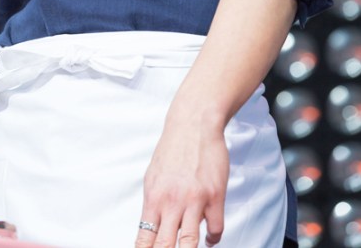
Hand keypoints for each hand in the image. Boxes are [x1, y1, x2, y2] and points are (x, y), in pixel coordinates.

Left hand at [136, 110, 228, 247]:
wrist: (194, 124)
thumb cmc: (173, 149)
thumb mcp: (153, 177)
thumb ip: (154, 204)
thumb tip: (151, 229)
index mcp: (154, 198)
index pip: (145, 239)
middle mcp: (172, 202)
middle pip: (165, 247)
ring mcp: (194, 200)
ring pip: (190, 243)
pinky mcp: (214, 195)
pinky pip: (216, 229)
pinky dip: (213, 238)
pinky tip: (210, 237)